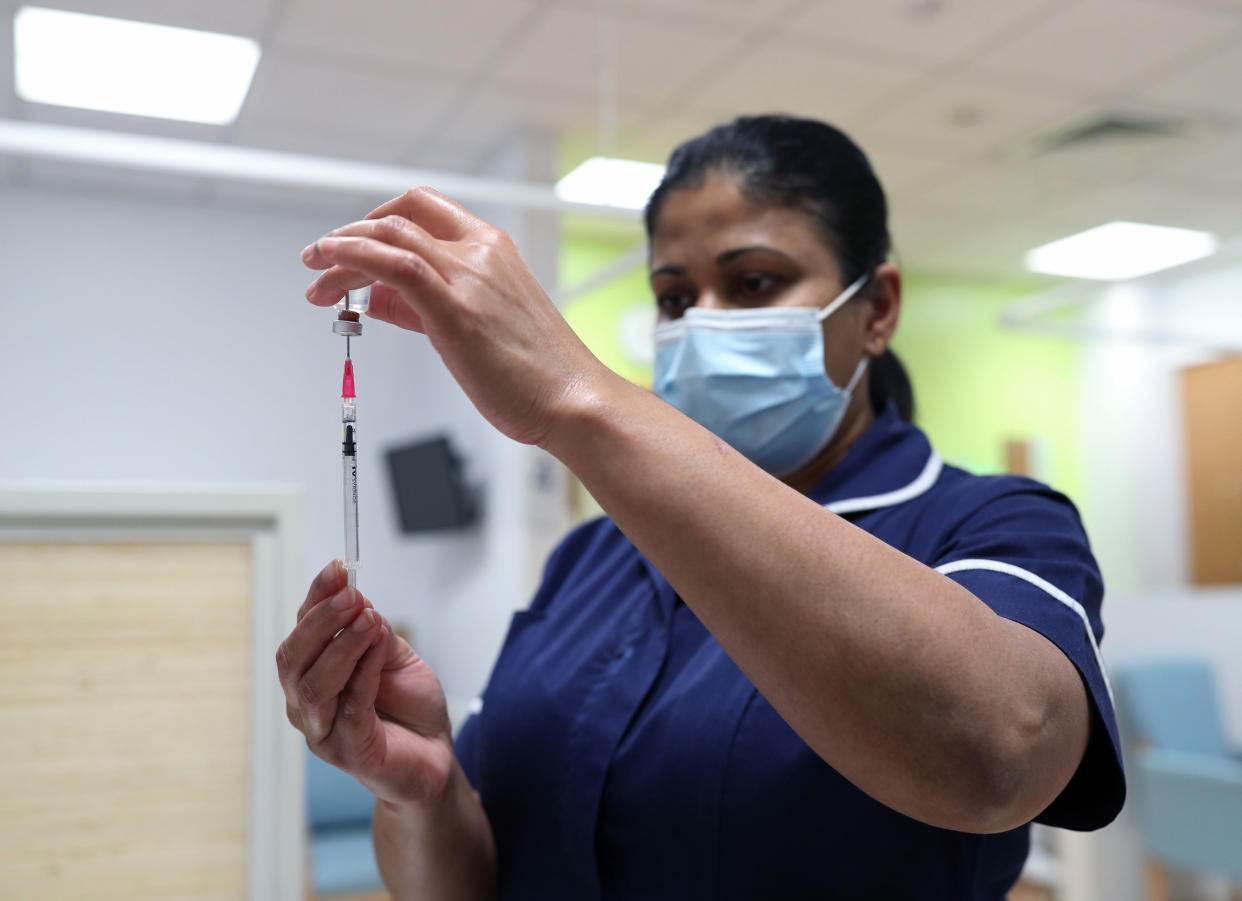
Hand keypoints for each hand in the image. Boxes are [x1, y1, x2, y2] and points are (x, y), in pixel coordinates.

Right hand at [277, 560, 453, 806]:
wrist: (434, 756)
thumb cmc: (409, 707)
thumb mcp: (392, 655)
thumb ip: (373, 632)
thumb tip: (357, 599)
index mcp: (310, 676)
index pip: (300, 632)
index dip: (316, 597)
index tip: (338, 568)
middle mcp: (305, 705)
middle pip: (292, 658)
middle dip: (321, 621)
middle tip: (352, 595)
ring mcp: (322, 733)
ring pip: (313, 686)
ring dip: (340, 646)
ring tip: (368, 618)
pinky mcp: (349, 752)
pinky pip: (349, 708)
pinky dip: (364, 673)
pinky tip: (380, 646)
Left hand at [300, 187, 613, 447]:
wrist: (573, 400)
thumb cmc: (536, 373)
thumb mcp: (479, 324)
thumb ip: (426, 304)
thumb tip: (380, 299)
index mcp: (494, 249)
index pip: (424, 210)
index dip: (379, 221)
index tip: (354, 246)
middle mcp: (480, 253)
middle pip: (398, 219)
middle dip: (349, 235)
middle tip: (320, 259)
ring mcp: (468, 278)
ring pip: (389, 236)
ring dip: (340, 249)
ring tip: (315, 273)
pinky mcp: (455, 310)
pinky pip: (394, 266)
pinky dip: (354, 257)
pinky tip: (331, 266)